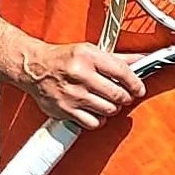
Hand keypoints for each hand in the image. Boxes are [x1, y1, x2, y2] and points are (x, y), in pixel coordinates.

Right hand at [19, 41, 145, 129]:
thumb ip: (117, 58)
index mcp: (87, 56)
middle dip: (124, 97)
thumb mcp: (89, 51)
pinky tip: (93, 110)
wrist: (33, 67)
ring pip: (109, 110)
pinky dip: (98, 119)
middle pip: (118, 95)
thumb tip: (142, 60)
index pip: (123, 73)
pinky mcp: (65, 110)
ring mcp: (72, 94)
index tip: (138, 89)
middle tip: (121, 95)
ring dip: (111, 108)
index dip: (136, 83)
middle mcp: (79, 75)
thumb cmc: (62, 59)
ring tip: (105, 101)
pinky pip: (93, 123)